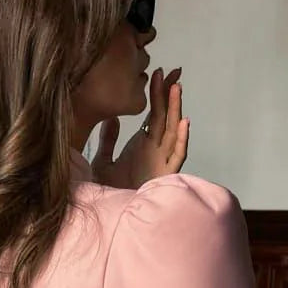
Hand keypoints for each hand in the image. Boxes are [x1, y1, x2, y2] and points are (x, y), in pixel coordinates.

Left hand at [91, 67, 188, 188]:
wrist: (110, 215)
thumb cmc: (110, 192)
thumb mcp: (103, 160)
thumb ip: (109, 140)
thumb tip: (112, 118)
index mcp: (143, 144)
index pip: (154, 114)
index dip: (157, 94)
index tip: (158, 73)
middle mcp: (155, 150)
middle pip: (165, 117)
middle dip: (169, 95)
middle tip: (172, 72)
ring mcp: (162, 161)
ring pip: (172, 131)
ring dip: (176, 110)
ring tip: (177, 89)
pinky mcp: (164, 175)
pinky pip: (176, 155)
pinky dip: (181, 140)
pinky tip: (184, 123)